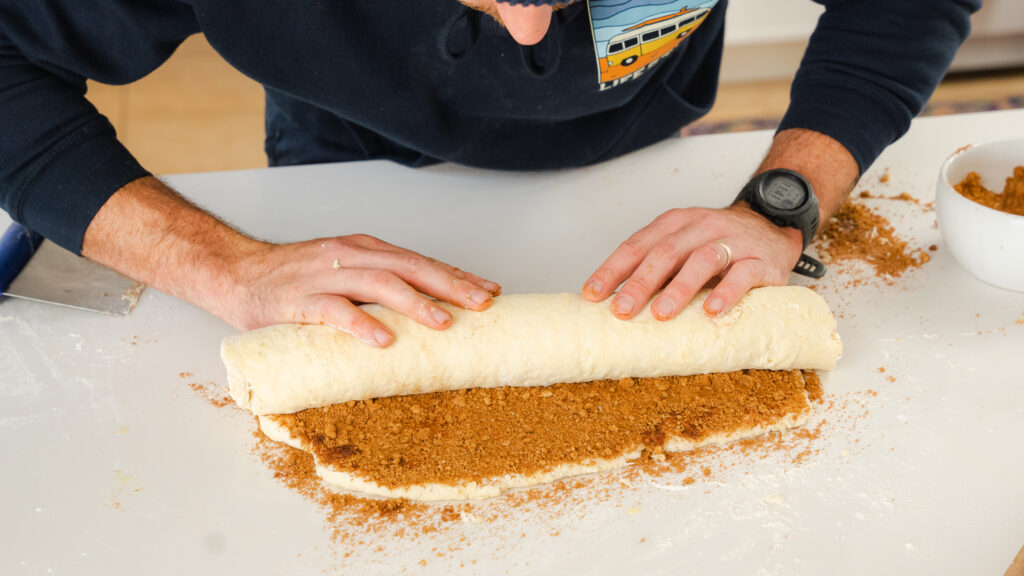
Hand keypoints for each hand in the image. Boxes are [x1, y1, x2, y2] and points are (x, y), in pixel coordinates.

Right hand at [223, 234, 500, 345]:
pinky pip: (332, 311)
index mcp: (363, 250)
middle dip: (449, 285)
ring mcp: (323, 276)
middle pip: (408, 266)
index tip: (490, 291)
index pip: (419, 261)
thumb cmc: (294, 283)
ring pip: (377, 283)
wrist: (235, 274)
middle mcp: (348, 256)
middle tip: (482, 304)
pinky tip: (382, 339)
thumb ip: (376, 291)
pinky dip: (359, 324)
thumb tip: (424, 317)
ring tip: (443, 322)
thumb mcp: (342, 277)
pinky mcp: (297, 299)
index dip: (456, 275)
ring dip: (414, 302)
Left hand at [581, 203, 801, 319]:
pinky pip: (742, 275)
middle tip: (621, 310)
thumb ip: (654, 267)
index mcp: (674, 224)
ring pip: (702, 260)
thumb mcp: (682, 247)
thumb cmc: (717, 244)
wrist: (773, 224)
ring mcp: (733, 242)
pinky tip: (711, 311)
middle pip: (665, 252)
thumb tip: (612, 301)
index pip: (637, 245)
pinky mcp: (761, 260)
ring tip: (661, 314)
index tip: (592, 294)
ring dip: (679, 288)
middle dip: (639, 283)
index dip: (613, 269)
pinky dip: (726, 293)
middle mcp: (701, 227)